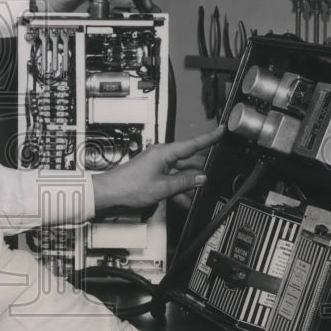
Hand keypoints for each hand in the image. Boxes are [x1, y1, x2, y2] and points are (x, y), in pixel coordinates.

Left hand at [92, 126, 222, 210]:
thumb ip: (184, 182)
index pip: (193, 143)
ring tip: (196, 196)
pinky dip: (178, 188)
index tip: (222, 130)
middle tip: (210, 180)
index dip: (209, 138)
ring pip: (180, 172)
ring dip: (188, 184)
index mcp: (164, 152)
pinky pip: (171, 179)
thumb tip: (201, 177)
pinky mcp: (152, 174)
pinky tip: (184, 200)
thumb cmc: (129, 186)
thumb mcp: (163, 187)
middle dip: (200, 171)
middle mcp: (161, 155)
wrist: (109, 193)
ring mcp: (157, 165)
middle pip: (188, 160)